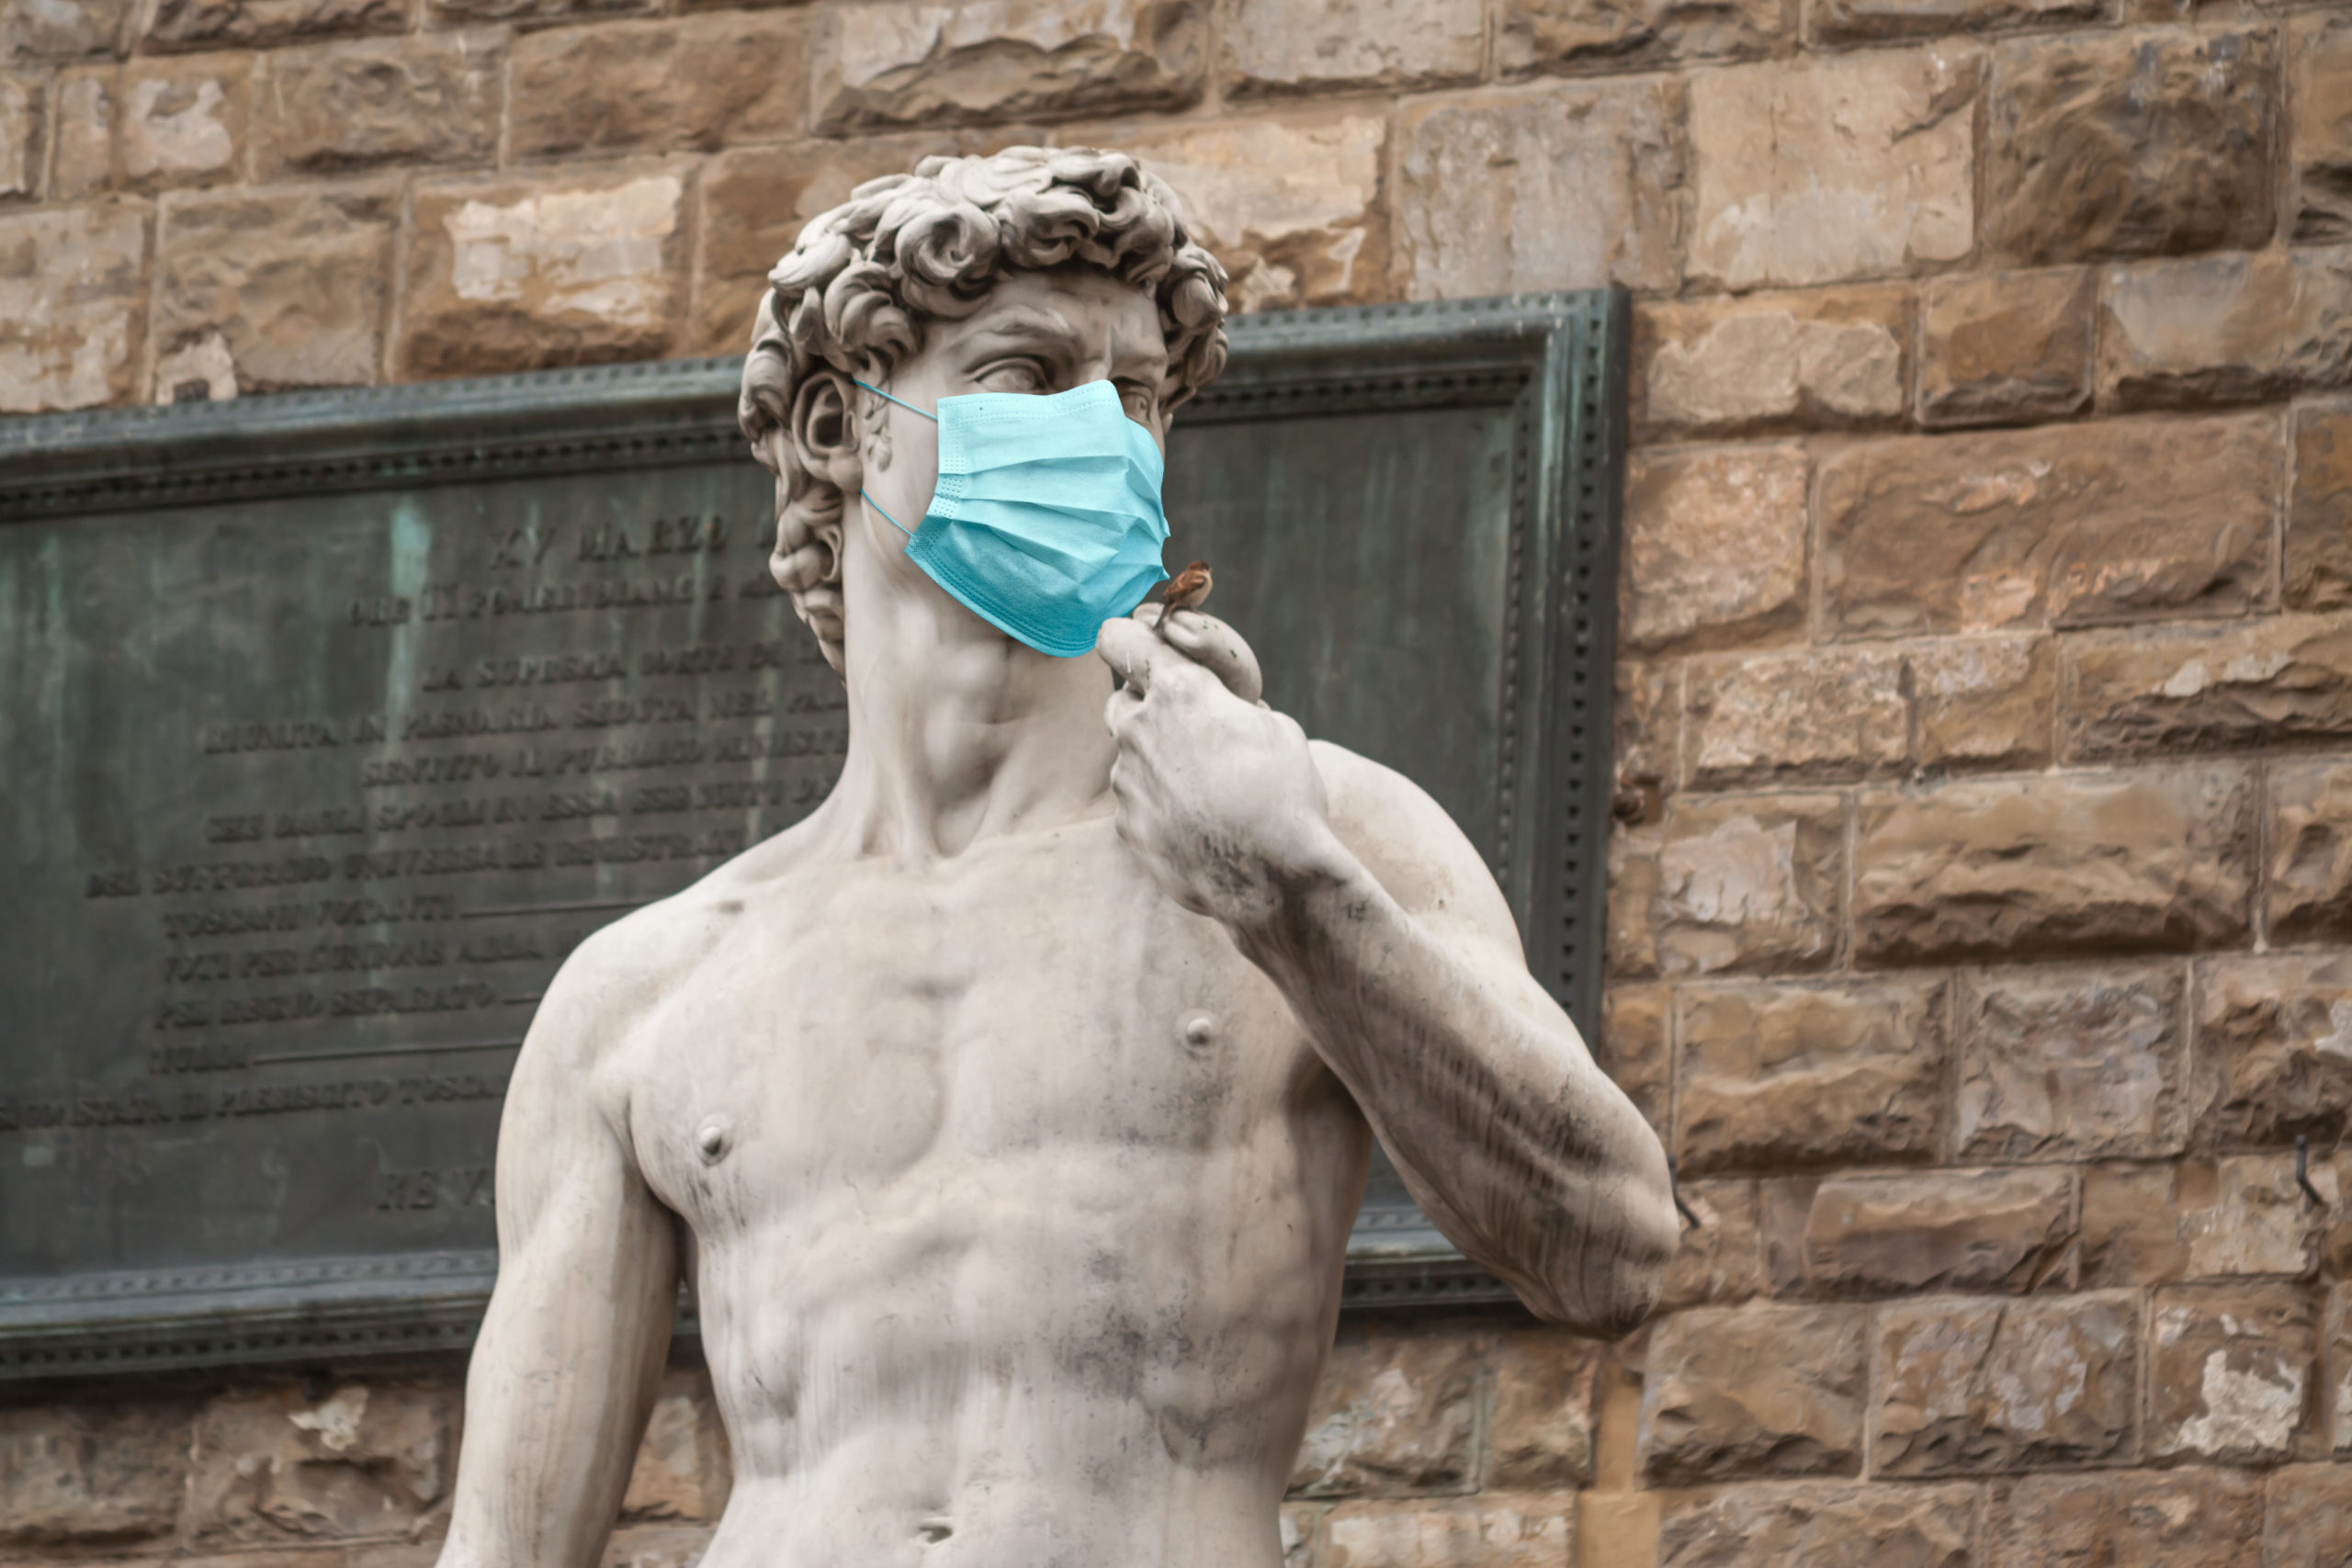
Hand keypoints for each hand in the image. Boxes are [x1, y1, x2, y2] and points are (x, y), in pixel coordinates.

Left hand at [1097, 608, 1353, 931]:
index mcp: (1180, 691)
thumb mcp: (1276, 726)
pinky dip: (1158, 805)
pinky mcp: (1125, 825)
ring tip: (1207, 789)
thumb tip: (1217, 711)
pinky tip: (1198, 824)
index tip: (1137, 645)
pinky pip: (1136, 801)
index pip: (1120, 638)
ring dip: (1156, 761)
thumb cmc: (1284, 795)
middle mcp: (1140, 730)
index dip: (1129, 639)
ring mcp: (1127, 781)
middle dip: (1148, 707)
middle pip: (1121, 700)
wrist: (1272, 879)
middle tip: (1190, 729)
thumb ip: (1229, 706)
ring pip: (1129, 755)